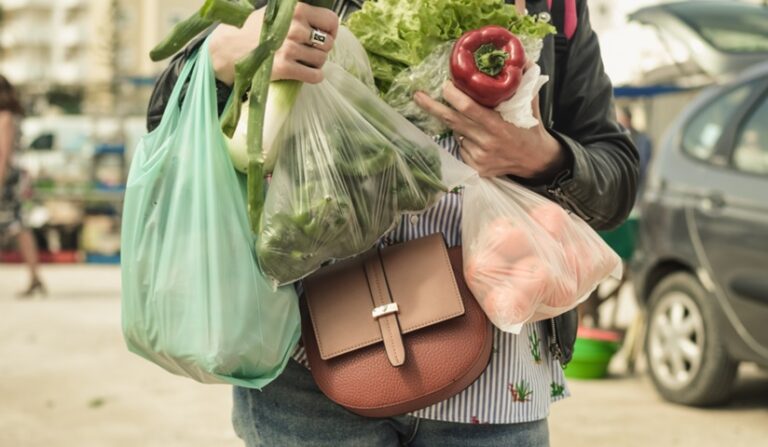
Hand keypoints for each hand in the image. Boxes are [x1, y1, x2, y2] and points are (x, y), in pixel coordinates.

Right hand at [210, 4, 338, 84]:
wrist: (229, 48)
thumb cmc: (254, 29)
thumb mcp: (277, 12)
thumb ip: (299, 14)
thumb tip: (324, 23)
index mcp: (296, 10)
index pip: (331, 21)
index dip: (331, 31)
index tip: (324, 35)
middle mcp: (295, 28)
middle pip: (328, 43)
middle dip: (322, 49)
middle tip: (310, 50)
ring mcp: (290, 48)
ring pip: (322, 60)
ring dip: (316, 63)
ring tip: (303, 61)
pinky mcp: (285, 68)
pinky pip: (315, 76)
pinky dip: (314, 76)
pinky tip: (305, 72)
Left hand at [414, 82, 565, 178]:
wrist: (536, 160)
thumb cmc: (531, 127)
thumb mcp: (531, 102)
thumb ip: (525, 80)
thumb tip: (521, 56)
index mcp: (498, 126)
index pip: (468, 109)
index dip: (453, 96)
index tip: (444, 84)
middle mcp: (486, 143)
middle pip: (452, 121)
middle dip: (432, 106)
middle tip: (417, 95)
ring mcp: (479, 157)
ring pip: (456, 133)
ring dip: (457, 123)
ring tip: (473, 121)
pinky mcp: (475, 168)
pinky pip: (461, 147)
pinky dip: (464, 138)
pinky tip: (477, 138)